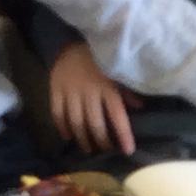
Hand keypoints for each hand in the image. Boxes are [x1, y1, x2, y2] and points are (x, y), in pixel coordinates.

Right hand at [49, 40, 138, 155]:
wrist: (69, 45)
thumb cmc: (97, 63)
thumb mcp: (115, 74)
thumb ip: (126, 91)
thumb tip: (140, 108)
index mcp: (107, 87)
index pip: (117, 115)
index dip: (123, 134)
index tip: (128, 151)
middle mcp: (89, 91)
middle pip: (95, 124)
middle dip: (101, 142)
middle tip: (104, 151)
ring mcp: (70, 91)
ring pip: (76, 122)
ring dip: (82, 139)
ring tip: (88, 149)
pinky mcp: (55, 90)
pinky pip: (57, 113)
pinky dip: (62, 128)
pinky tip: (68, 137)